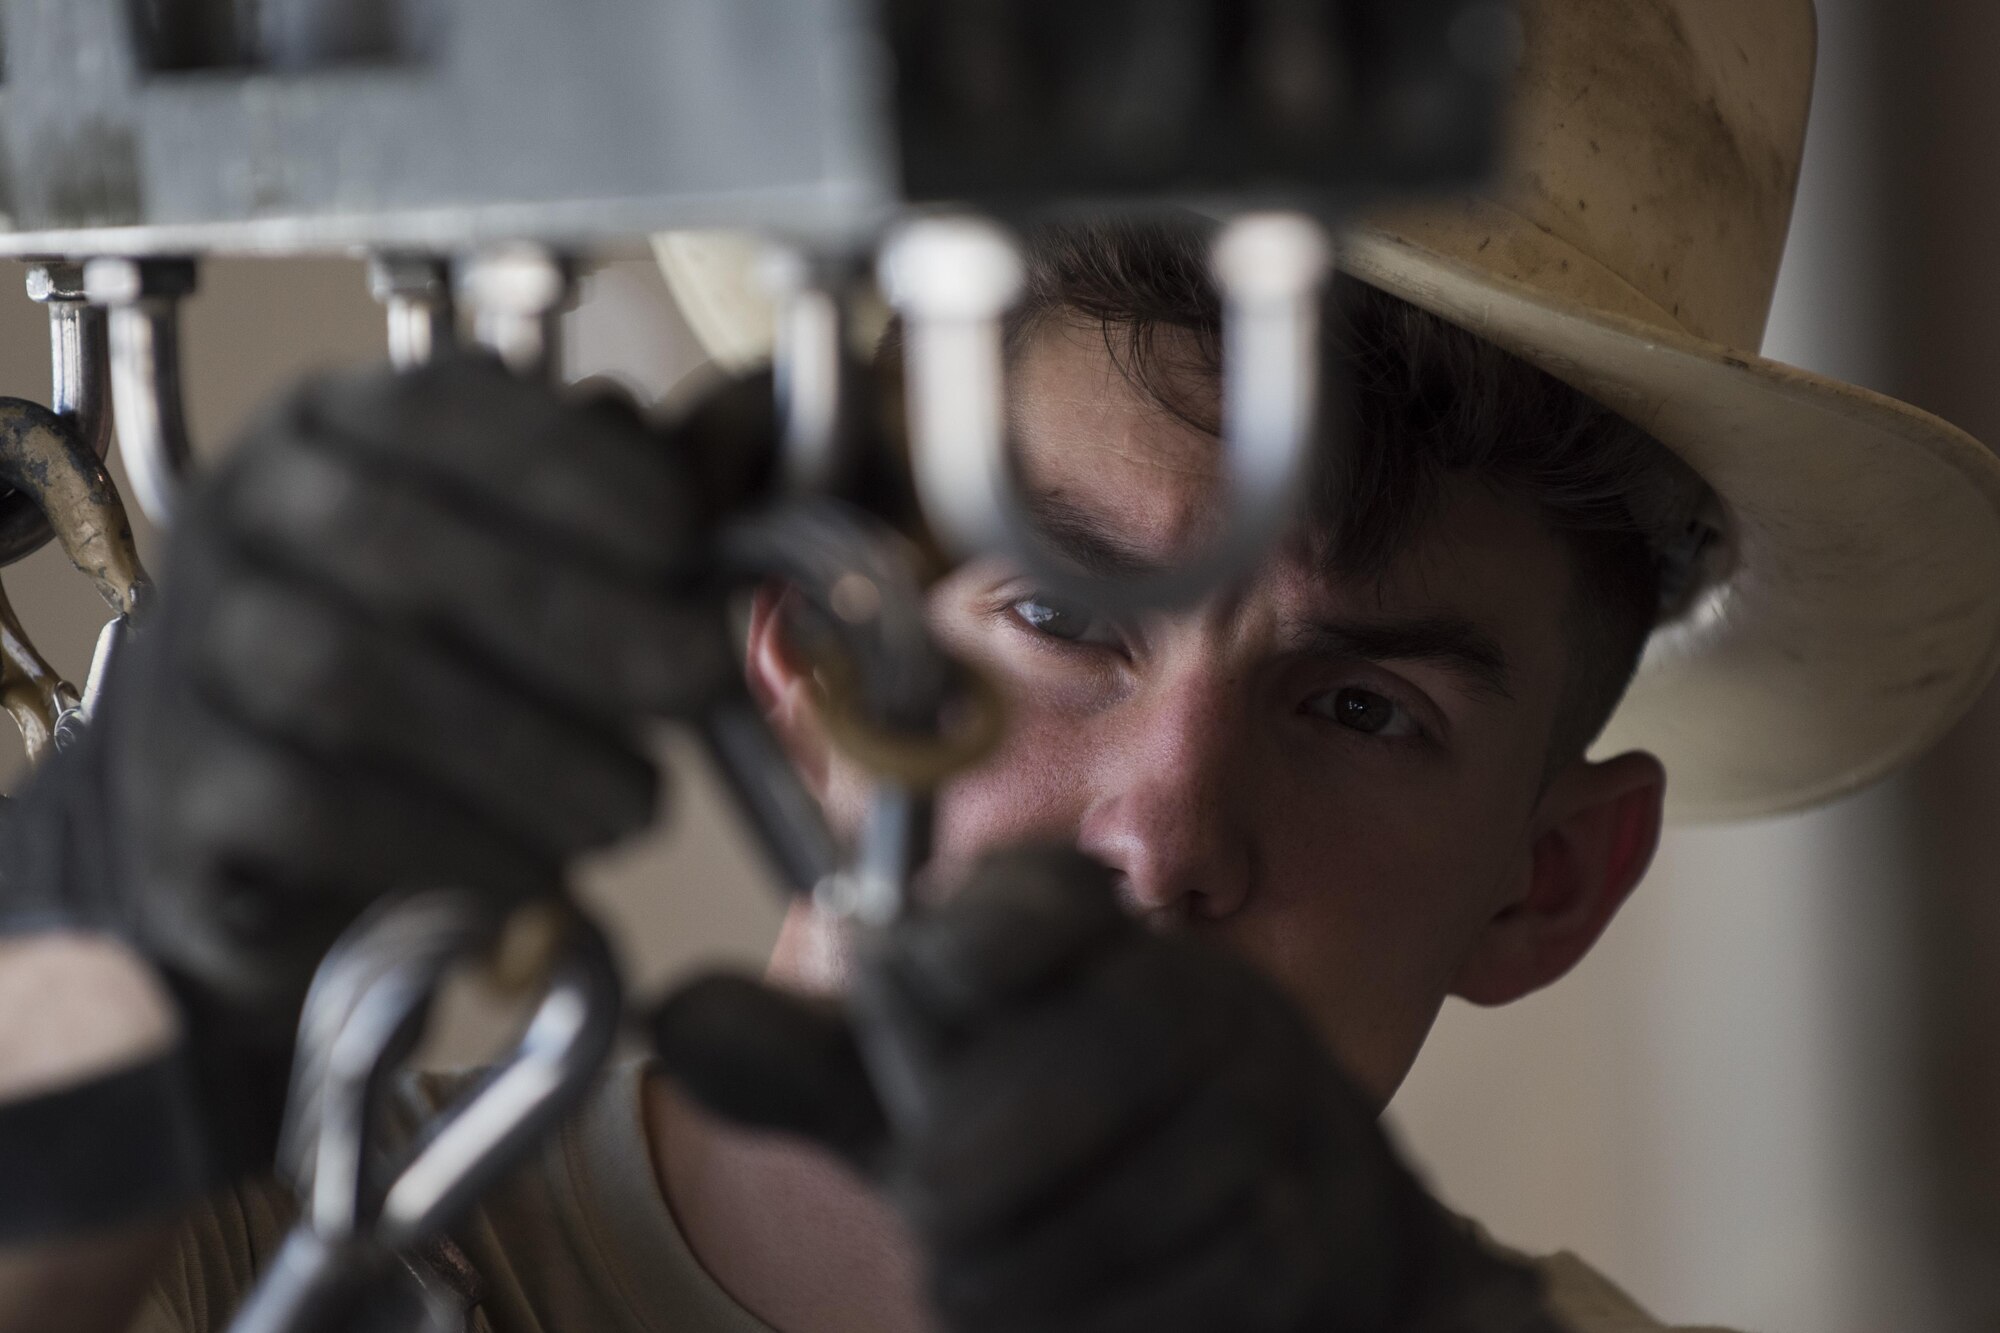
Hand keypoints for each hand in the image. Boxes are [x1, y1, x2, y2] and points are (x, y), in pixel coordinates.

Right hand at [2, 355, 731, 1153]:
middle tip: (698, 681)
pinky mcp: (180, 795)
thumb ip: (622, 520)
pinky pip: (311, 807)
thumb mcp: (524, 567)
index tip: (684, 543)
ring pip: (349, 676)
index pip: (439, 408)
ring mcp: (192, 655)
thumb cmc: (431, 673)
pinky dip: (451, 844)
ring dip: (527, 748)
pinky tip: (543, 877)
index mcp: (333, 433)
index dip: (572, 471)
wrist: (255, 830)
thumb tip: (737, 492)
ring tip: (634, 805)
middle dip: (578, 615)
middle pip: (394, 544)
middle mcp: (242, 522)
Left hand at [655, 848, 1556, 1332]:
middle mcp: (1202, 1000)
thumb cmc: (1079, 1149)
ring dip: (1020, 1275)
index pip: (1038, 904)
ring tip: (990, 1276)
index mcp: (1097, 936)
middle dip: (978, 1163)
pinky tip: (1079, 1312)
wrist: (1296, 1234)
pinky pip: (1174, 1302)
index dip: (978, 940)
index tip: (928, 976)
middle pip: (1070, 1077)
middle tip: (936, 1205)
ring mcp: (1274, 1118)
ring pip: (1107, 1215)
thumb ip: (815, 1061)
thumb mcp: (939, 1098)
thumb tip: (673, 1012)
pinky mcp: (1315, 1239)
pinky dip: (1096, 1328)